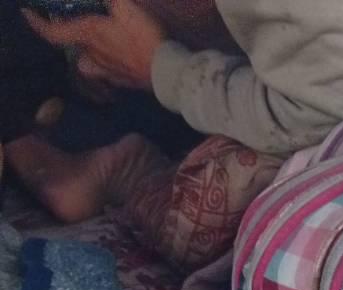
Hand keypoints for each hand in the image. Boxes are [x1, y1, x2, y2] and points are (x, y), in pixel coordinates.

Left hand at [27, 0, 167, 92]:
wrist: (167, 73)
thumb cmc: (143, 38)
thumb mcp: (125, 7)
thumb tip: (103, 0)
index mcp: (88, 35)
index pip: (53, 33)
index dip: (37, 23)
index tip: (27, 13)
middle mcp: (92, 54)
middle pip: (72, 43)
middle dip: (69, 30)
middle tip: (73, 17)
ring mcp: (106, 70)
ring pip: (86, 58)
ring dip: (85, 47)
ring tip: (93, 39)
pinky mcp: (121, 80)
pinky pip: (103, 71)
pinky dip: (102, 62)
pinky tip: (111, 58)